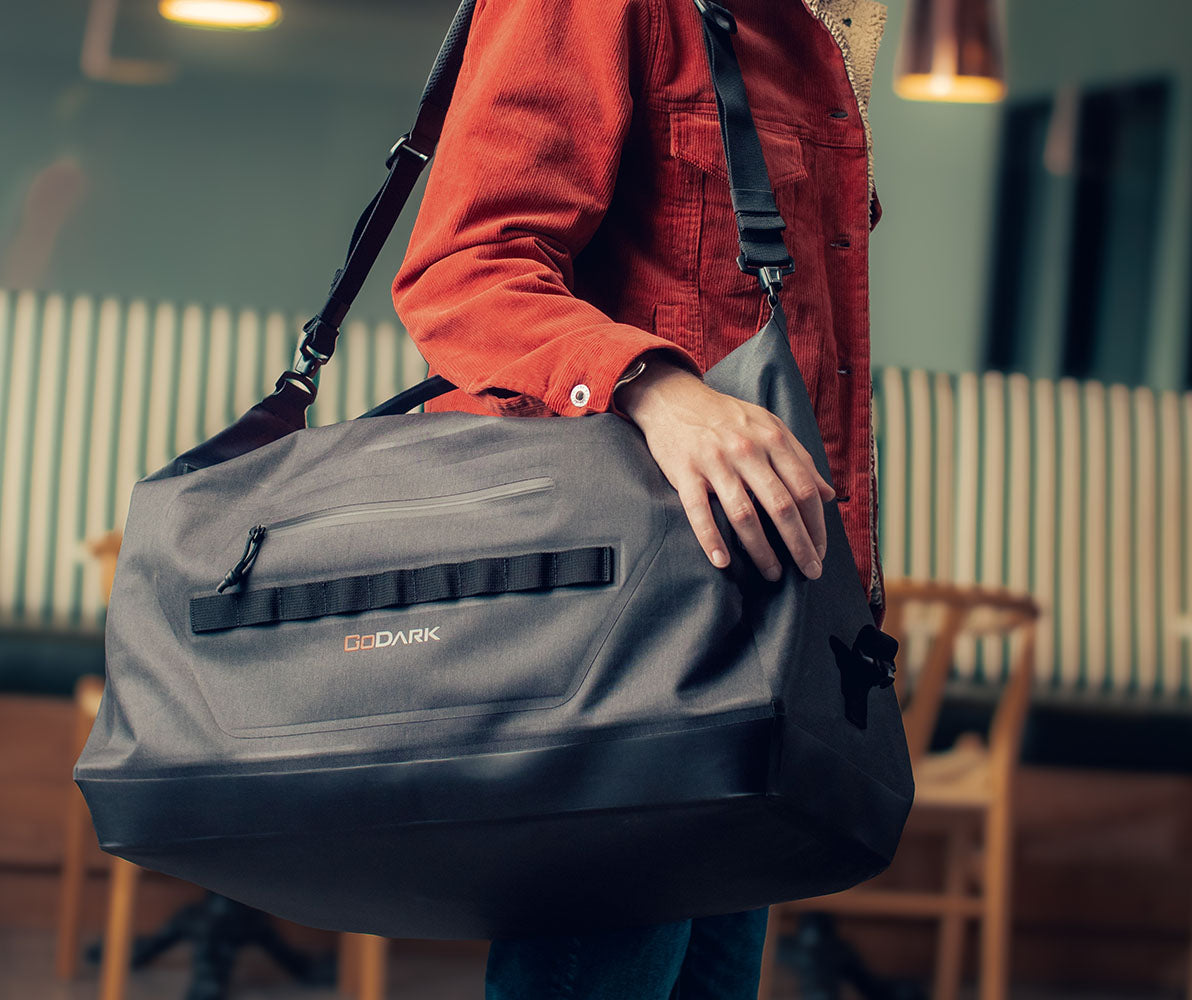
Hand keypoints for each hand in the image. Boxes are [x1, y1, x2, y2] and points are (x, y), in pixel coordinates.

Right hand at [614, 359, 833, 580]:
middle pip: (781, 506)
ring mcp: (715, 462)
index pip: (804, 489)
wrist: (674, 399)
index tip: (821, 550)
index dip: (817, 525)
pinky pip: (699, 512)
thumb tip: (829, 495)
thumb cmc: (726, 417)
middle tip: (809, 571)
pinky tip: (722, 563)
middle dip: (799, 544)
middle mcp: (747, 451)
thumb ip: (800, 459)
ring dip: (761, 550)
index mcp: (772, 440)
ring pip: (744, 515)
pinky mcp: (685, 472)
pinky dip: (711, 540)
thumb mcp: (770, 427)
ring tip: (773, 573)